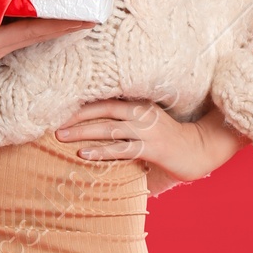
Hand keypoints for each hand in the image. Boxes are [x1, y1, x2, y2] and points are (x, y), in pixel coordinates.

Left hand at [54, 96, 247, 192]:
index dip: (82, 103)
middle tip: (53, 122)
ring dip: (82, 132)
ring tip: (61, 137)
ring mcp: (146, 130)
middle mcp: (141, 113)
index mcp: (139, 103)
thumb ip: (126, 121)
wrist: (199, 150)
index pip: (105, 98)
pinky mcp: (151, 148)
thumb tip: (97, 125)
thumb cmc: (169, 139)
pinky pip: (121, 148)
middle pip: (102, 109)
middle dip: (76, 115)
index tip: (60, 107)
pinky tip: (84, 154)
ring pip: (108, 128)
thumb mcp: (147, 123)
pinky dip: (101, 151)